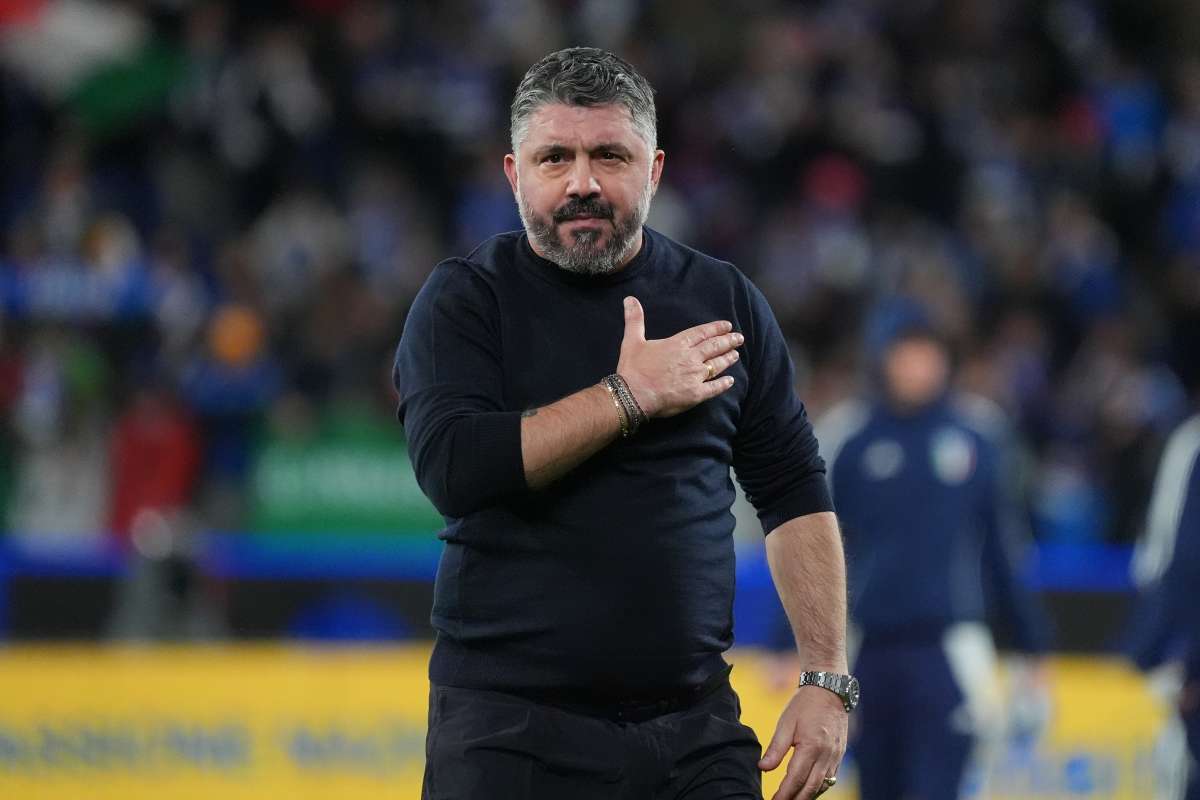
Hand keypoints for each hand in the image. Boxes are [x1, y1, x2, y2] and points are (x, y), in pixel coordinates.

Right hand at [617, 296, 740, 417]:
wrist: (634, 394)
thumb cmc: (633, 368)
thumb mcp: (632, 340)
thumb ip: (634, 320)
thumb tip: (630, 299)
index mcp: (678, 344)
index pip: (702, 333)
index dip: (716, 328)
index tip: (727, 326)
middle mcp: (690, 358)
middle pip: (714, 347)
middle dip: (728, 341)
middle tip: (739, 338)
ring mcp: (695, 377)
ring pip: (716, 365)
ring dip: (727, 359)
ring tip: (736, 355)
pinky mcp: (696, 394)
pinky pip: (714, 388)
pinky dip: (723, 384)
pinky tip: (730, 381)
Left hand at [759, 687, 847, 799]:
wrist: (829, 691)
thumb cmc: (804, 705)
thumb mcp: (786, 723)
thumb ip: (775, 748)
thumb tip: (763, 768)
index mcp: (811, 747)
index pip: (795, 779)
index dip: (784, 794)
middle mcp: (826, 755)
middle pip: (810, 788)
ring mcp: (835, 757)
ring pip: (823, 786)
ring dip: (808, 796)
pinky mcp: (840, 755)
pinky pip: (830, 778)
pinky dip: (819, 788)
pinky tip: (808, 790)